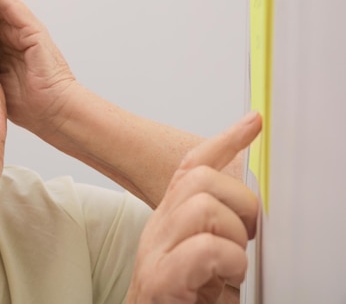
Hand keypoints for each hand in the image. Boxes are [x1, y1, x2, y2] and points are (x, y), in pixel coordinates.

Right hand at [126, 111, 260, 303]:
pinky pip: (205, 248)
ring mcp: (156, 253)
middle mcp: (158, 230)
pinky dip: (227, 262)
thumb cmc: (183, 303)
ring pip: (203, 206)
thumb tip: (249, 212)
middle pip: (200, 179)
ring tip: (231, 267)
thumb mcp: (206, 262)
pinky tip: (222, 281)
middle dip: (241, 202)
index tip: (252, 122)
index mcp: (169, 222)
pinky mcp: (162, 281)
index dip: (224, 141)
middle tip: (248, 237)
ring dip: (234, 237)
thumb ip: (218, 232)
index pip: (191, 167)